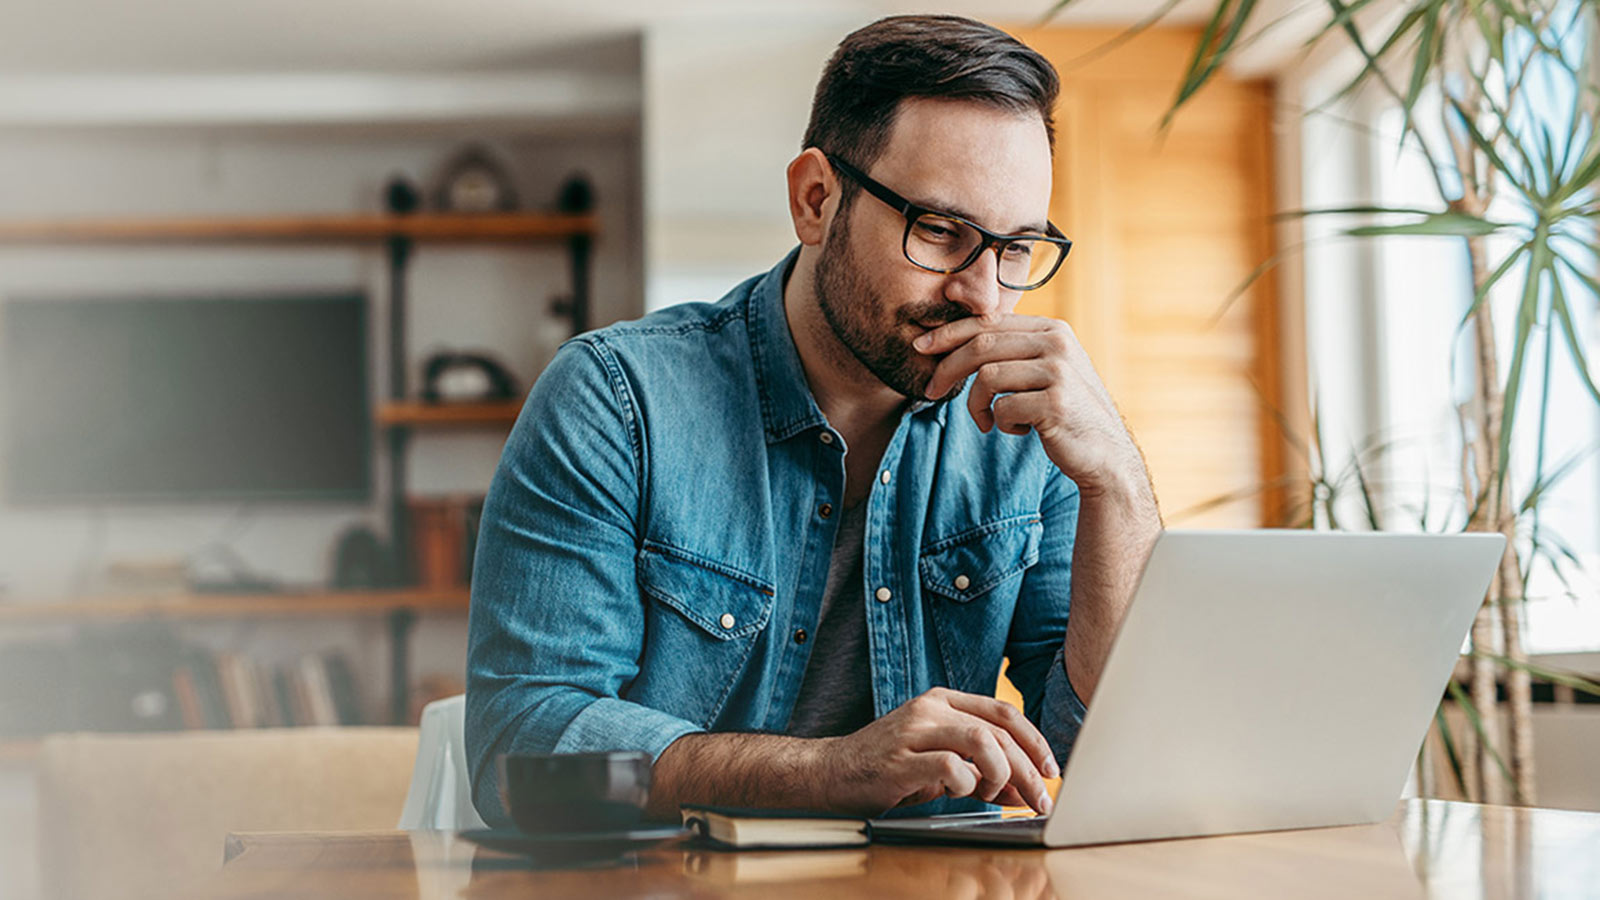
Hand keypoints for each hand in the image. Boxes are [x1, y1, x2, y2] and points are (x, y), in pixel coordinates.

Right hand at [818, 687, 1057, 815]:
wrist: (830, 773)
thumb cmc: (886, 768)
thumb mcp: (940, 766)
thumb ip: (981, 774)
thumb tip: (1023, 791)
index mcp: (942, 701)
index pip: (1004, 712)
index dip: (1035, 741)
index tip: (1050, 770)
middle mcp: (930, 709)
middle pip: (999, 731)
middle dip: (1028, 769)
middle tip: (1040, 798)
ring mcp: (913, 731)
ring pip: (981, 741)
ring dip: (1001, 772)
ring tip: (994, 793)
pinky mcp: (900, 759)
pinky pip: (951, 766)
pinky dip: (967, 784)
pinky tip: (960, 792)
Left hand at [915, 314, 1143, 497]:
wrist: (1105, 454)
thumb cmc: (1065, 413)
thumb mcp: (1045, 372)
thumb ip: (1015, 351)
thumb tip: (957, 340)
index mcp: (1052, 329)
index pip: (989, 322)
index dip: (950, 333)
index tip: (921, 347)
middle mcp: (1057, 343)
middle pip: (982, 345)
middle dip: (948, 367)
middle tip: (930, 390)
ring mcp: (1058, 372)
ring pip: (987, 377)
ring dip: (976, 405)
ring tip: (988, 421)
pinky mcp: (1055, 402)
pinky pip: (1003, 408)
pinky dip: (1002, 424)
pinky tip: (1019, 431)